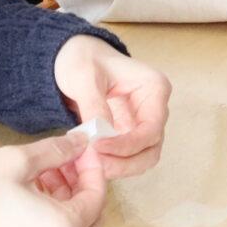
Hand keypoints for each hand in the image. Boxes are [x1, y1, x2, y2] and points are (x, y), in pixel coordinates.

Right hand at [0, 135, 106, 226]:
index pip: (96, 197)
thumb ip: (56, 151)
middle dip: (81, 183)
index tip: (83, 145)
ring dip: (64, 197)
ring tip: (44, 168)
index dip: (93, 167)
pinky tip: (30, 190)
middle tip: (66, 155)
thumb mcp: (14, 161)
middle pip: (87, 217)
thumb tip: (80, 143)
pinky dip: (48, 214)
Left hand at [53, 35, 169, 179]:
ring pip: (141, 159)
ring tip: (89, 166)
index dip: (128, 144)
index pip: (151, 128)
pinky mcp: (127, 134)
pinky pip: (126, 158)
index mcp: (154, 88)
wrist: (71, 57)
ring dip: (118, 168)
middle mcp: (154, 108)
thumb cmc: (82, 58)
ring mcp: (142, 123)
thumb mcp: (83, 77)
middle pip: (151, 149)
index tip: (98, 148)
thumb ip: (94, 106)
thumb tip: (100, 136)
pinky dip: (110, 165)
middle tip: (95, 166)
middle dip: (125, 163)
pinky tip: (87, 163)